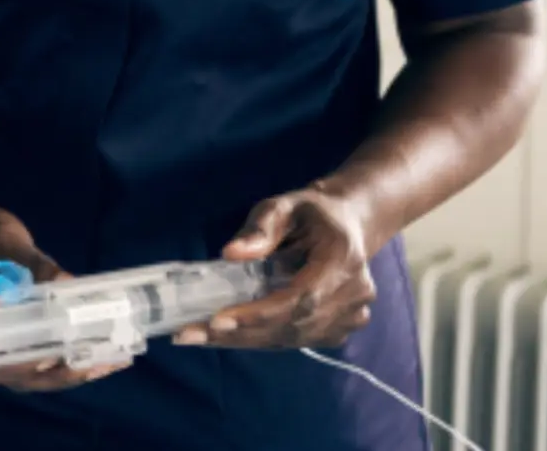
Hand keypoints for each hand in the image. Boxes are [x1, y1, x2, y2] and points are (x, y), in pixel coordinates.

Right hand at [0, 204, 129, 392]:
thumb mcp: (1, 242)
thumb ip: (32, 262)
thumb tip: (64, 281)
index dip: (15, 369)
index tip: (46, 360)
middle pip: (18, 376)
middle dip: (58, 374)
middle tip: (93, 364)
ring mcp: (4, 343)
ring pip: (37, 372)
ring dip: (74, 369)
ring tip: (110, 360)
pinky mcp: (23, 336)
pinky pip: (48, 355)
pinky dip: (76, 355)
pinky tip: (107, 351)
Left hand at [174, 187, 377, 349]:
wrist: (348, 224)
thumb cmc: (310, 212)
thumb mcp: (282, 206)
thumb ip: (259, 228)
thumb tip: (230, 253)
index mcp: (343, 259)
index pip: (301, 298)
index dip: (260, 314)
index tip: (217, 320)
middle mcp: (355, 294)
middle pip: (294, 325)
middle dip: (241, 332)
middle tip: (192, 334)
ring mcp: (352, 316)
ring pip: (292, 339)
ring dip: (245, 340)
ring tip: (199, 336)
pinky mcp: (339, 329)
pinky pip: (295, 340)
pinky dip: (259, 339)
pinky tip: (226, 335)